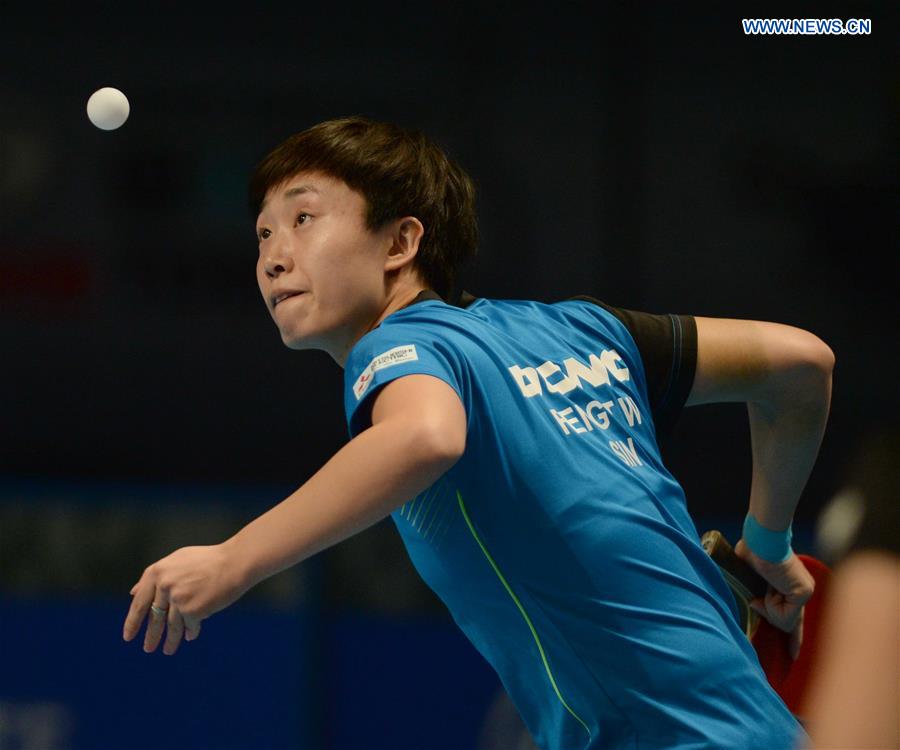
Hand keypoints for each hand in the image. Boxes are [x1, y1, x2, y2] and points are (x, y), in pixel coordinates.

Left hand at [122, 543, 247, 654]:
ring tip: (168, 650)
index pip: (139, 602)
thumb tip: (133, 593)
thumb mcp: (178, 561)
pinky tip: (191, 636)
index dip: (132, 621)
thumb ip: (156, 576)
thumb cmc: (209, 560)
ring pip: (171, 625)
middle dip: (151, 635)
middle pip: (154, 617)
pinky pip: (189, 626)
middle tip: (148, 648)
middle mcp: (164, 585)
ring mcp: (177, 598)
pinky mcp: (192, 610)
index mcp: (157, 571)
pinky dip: (191, 631)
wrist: (235, 562)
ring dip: (170, 640)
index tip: (128, 636)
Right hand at [734, 538, 814, 658]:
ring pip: (785, 621)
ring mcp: (805, 591)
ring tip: (761, 592)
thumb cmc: (752, 549)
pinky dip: (771, 606)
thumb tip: (755, 604)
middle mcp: (801, 590)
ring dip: (767, 609)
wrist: (760, 540)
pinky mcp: (803, 593)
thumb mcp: (749, 576)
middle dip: (791, 639)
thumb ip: (753, 593)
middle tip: (791, 654)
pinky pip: (785, 615)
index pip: (794, 615)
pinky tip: (768, 590)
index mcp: (789, 585)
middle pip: (793, 623)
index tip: (793, 654)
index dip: (793, 635)